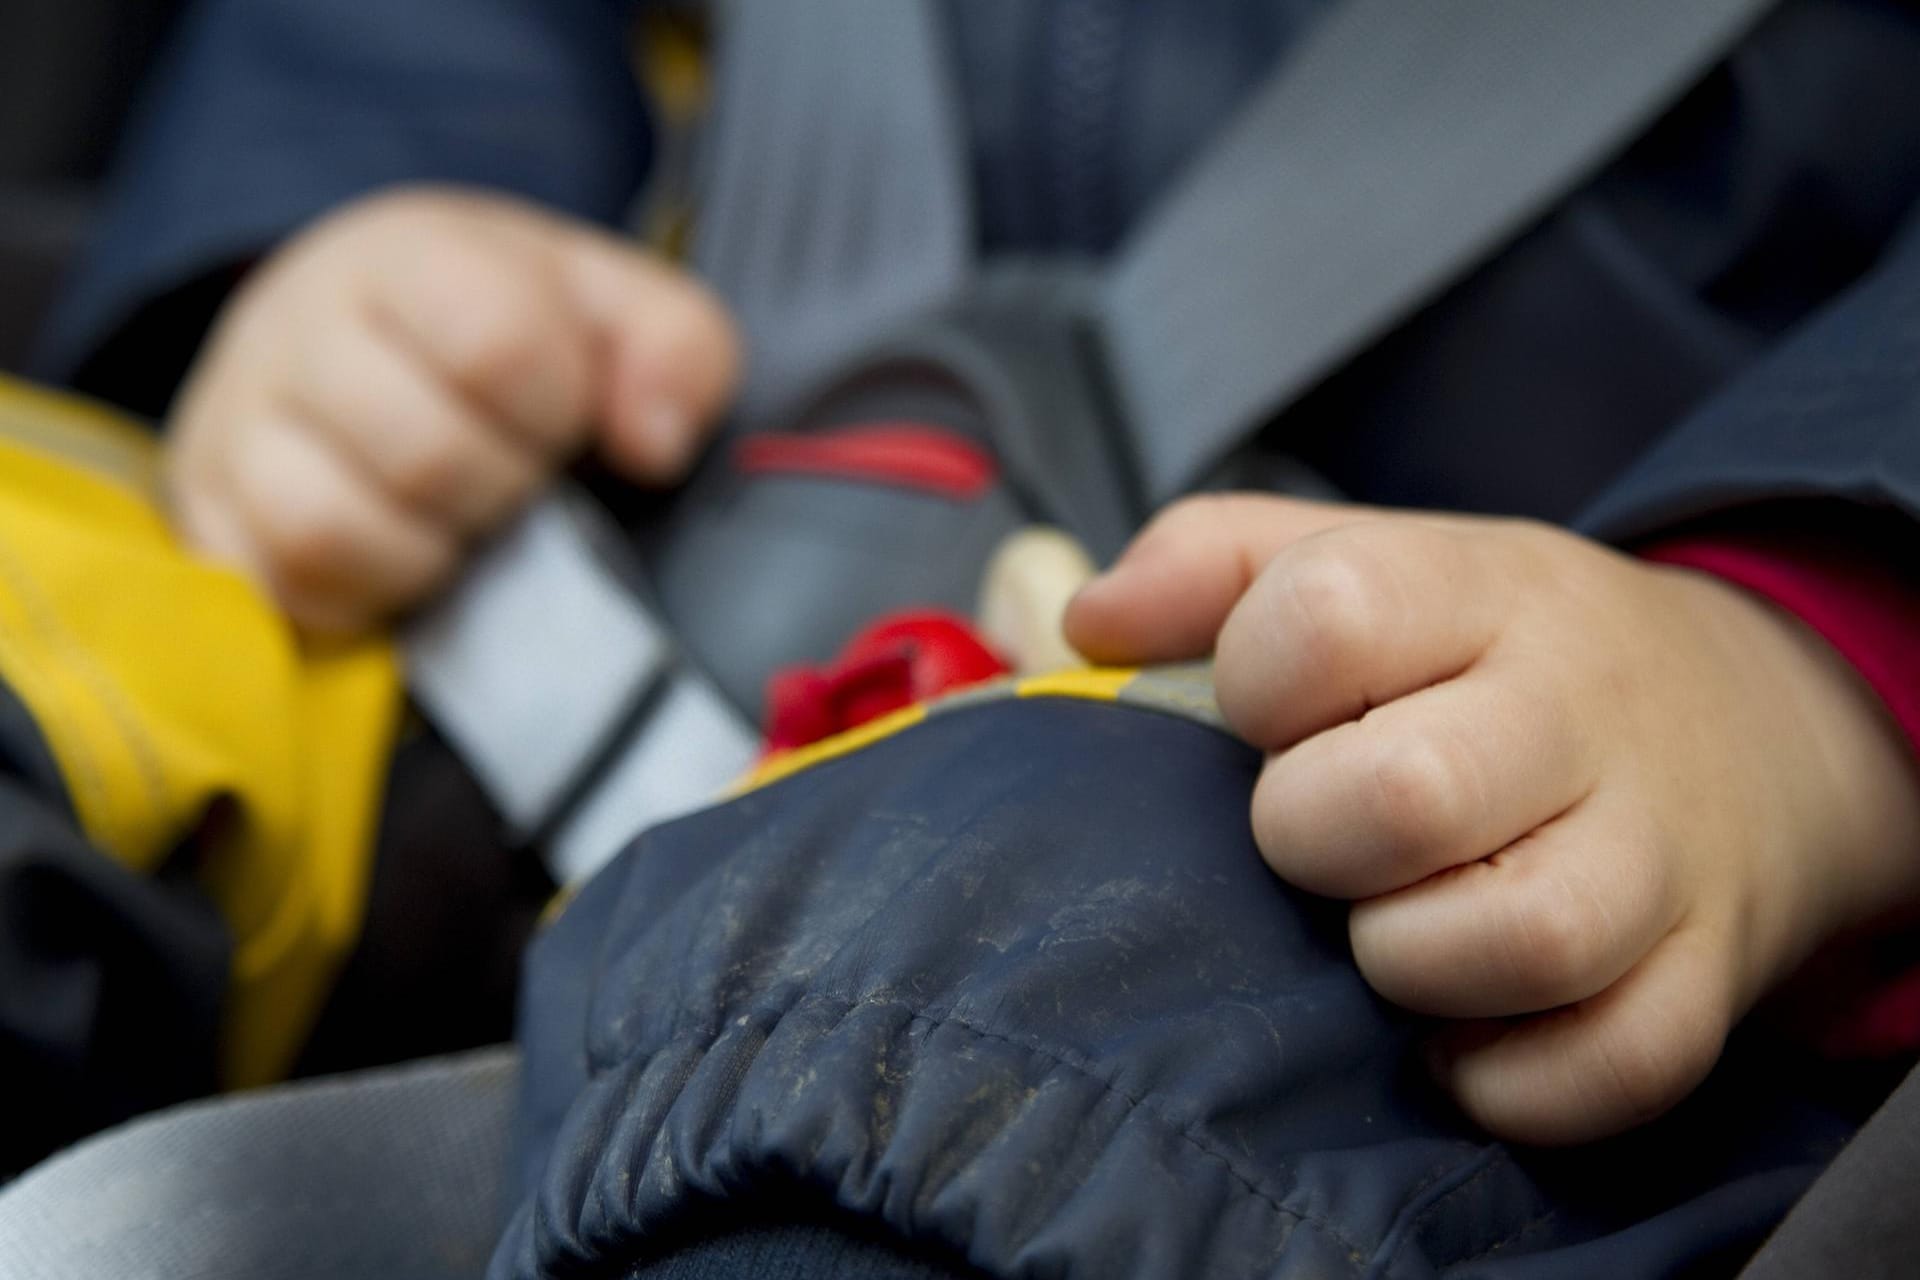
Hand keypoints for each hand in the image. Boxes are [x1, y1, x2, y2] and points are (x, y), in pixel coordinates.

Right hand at [166, 186, 739, 634]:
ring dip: (424, 556)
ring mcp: (235, 426)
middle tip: (515, 478)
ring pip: (329, 531)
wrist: (364, 332)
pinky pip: (277, 594)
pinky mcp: (205, 519)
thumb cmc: (510, 329)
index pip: (498, 344)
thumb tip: (657, 446)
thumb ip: (678, 353)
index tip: (563, 414)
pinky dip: (356, 602)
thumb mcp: (619, 310)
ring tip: (455, 527)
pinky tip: (396, 563)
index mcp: (412, 256)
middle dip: (501, 490)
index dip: (557, 408)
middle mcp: (297, 328)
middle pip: (423, 455)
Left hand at [1067, 495, 1919, 1142]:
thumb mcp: (1375, 561)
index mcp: (1480, 590)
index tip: (1262, 713)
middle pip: (1410, 792)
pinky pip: (1615, 1063)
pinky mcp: (1706, 973)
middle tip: (1312, 837)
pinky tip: (1453, 1039)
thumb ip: (1212, 563)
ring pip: (1526, 937)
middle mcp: (1580, 710)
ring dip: (1409, 961)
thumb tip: (1085, 621)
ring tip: (1383, 934)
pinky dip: (1511, 1080)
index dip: (1253, 678)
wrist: (1751, 722)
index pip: (1334, 609)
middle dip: (1310, 835)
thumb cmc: (1493, 656)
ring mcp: (1659, 848)